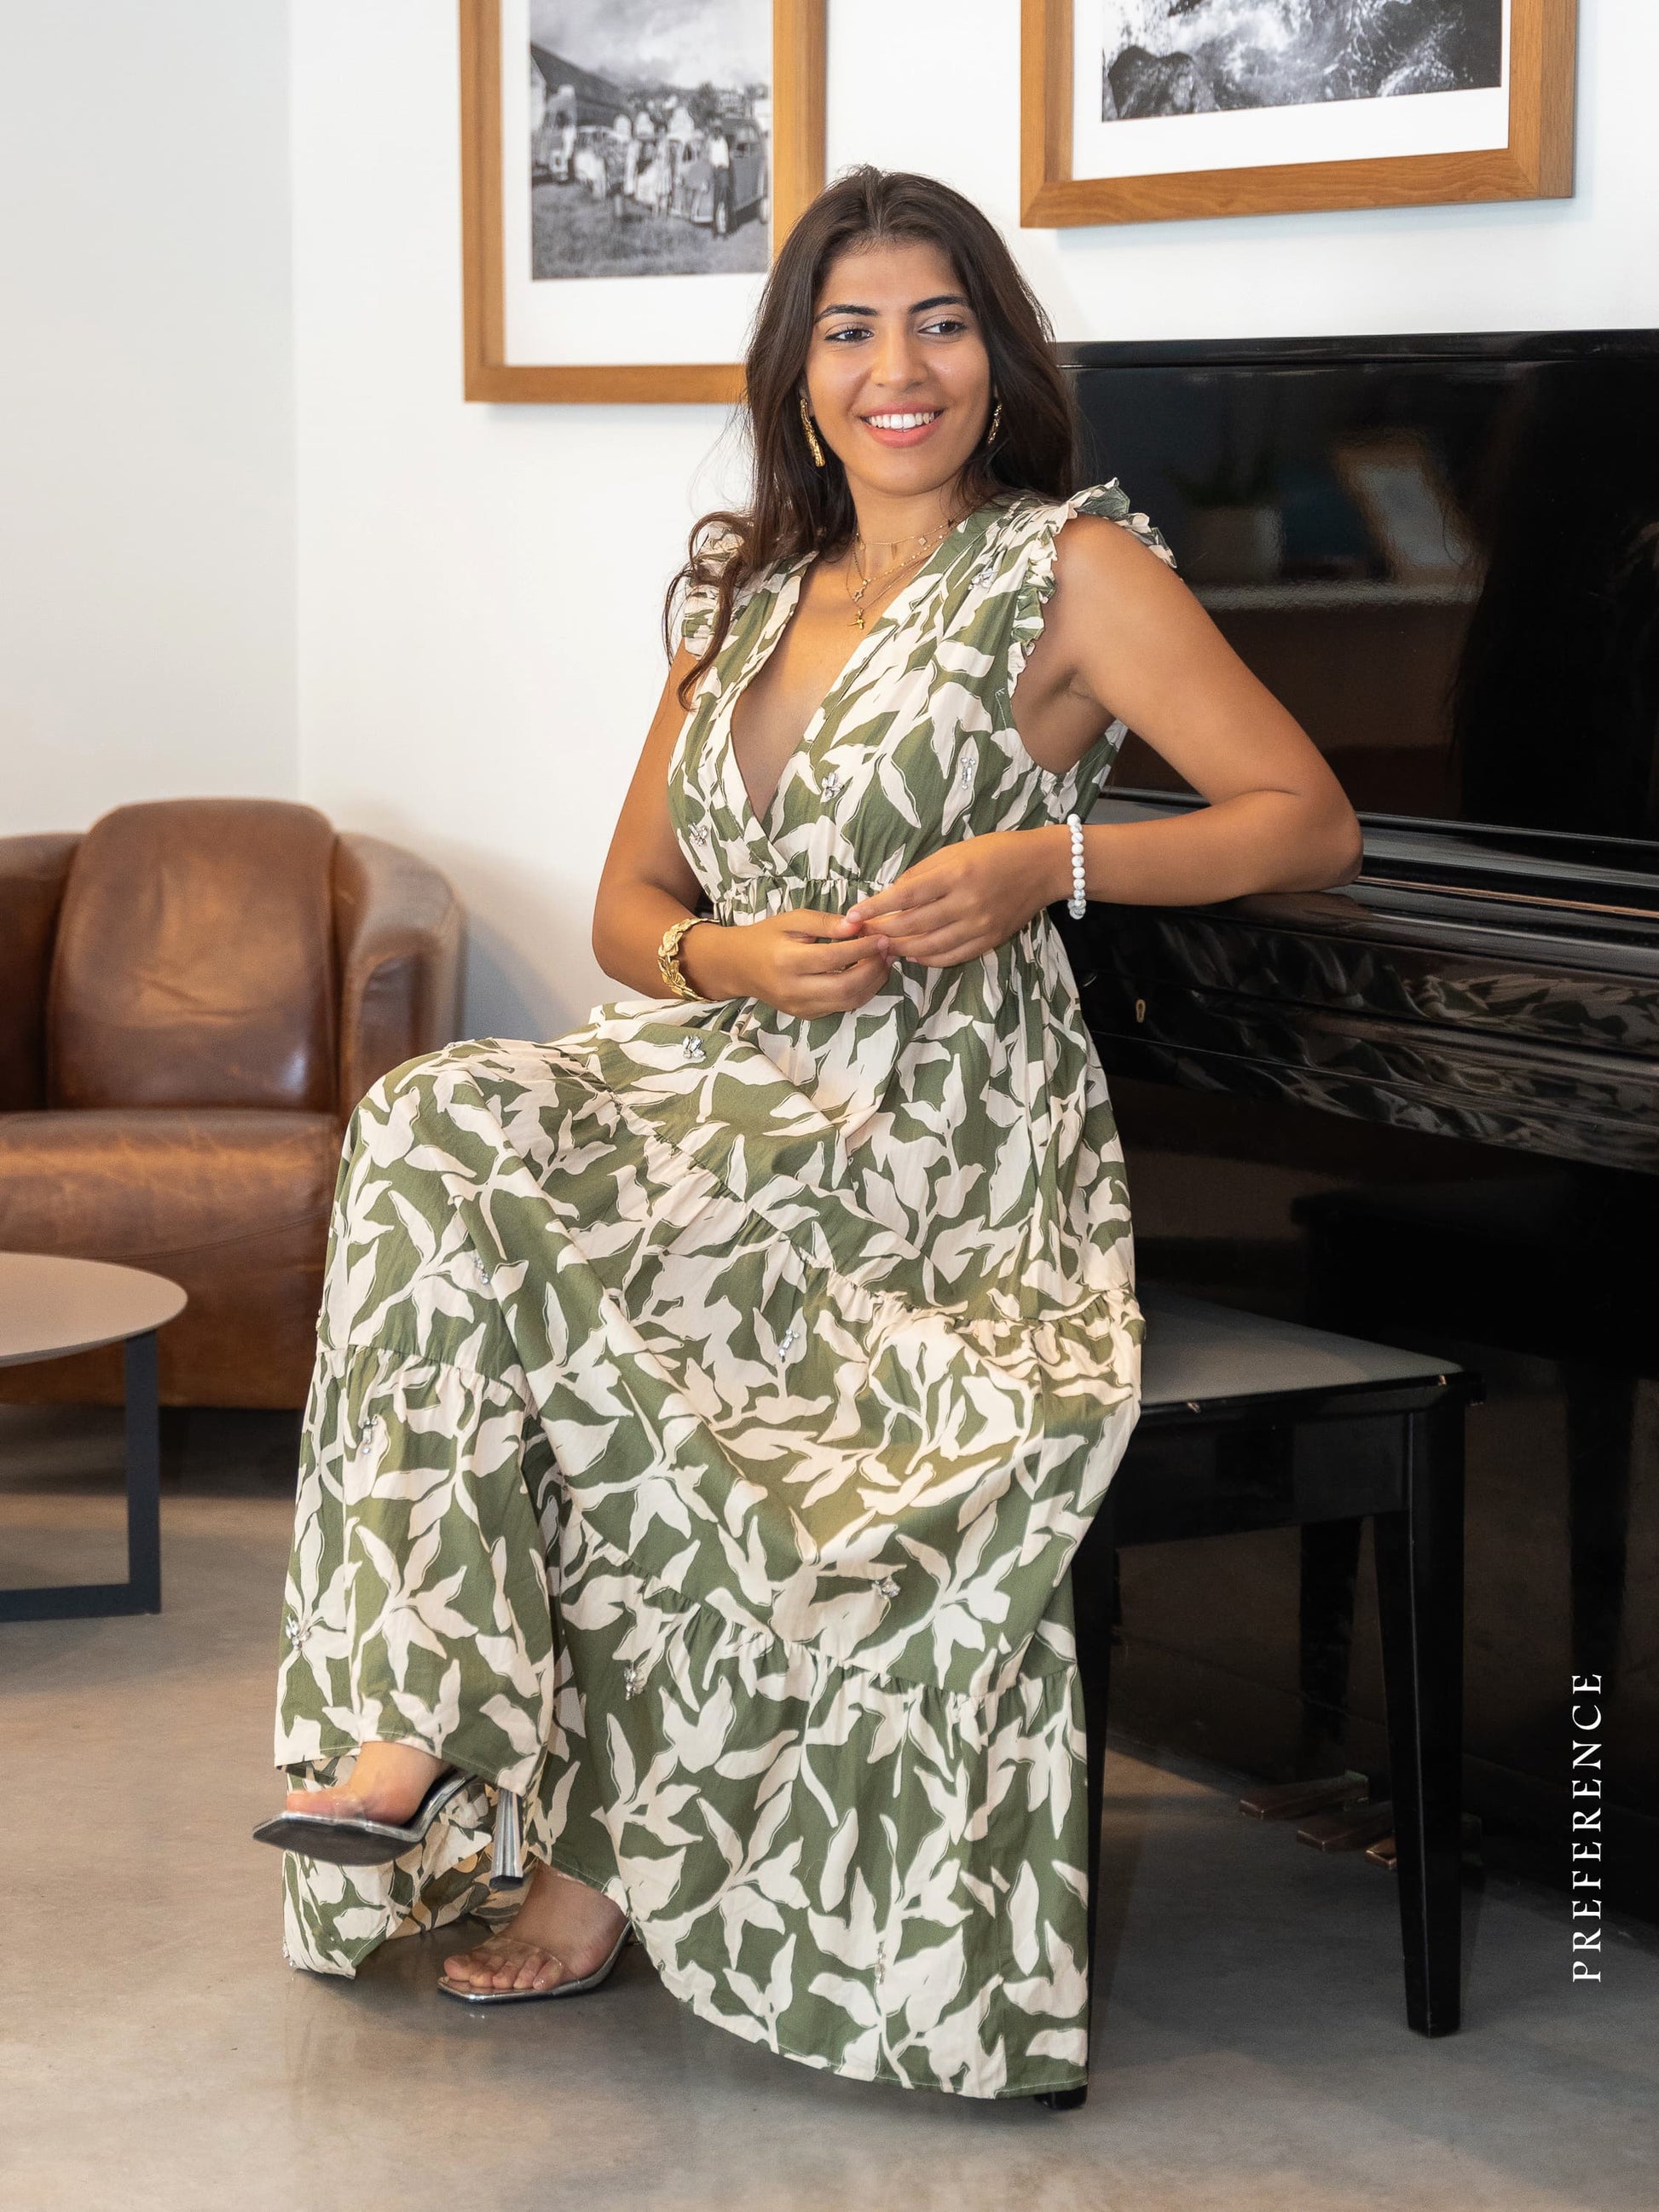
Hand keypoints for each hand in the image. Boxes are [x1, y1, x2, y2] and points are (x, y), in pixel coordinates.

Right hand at [681, 908, 892, 1018]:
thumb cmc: (766, 936)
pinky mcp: (806, 1015)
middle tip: (887, 950)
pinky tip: (867, 973)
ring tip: (883, 961)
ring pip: (848, 1001)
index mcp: (787, 961)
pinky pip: (841, 1007)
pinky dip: (860, 991)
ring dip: (872, 982)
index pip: (834, 957)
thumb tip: (857, 925)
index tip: (882, 936)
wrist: (738, 966)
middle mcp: (793, 989)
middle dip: (873, 969)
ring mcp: (800, 1007)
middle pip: (845, 987)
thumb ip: (825, 922)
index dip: (862, 948)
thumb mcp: (792, 920)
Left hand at [845, 830, 1067, 966]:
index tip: (852, 916)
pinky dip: (928, 960)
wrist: (1042, 866)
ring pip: (929, 947)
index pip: (904, 897)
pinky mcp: (989, 940)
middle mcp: (966, 902)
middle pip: (913, 926)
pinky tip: (913, 955)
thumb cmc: (994, 851)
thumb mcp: (954, 851)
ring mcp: (979, 925)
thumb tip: (891, 897)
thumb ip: (922, 874)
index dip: (875, 909)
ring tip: (883, 947)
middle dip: (882, 933)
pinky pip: (951, 957)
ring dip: (901, 950)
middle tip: (862, 935)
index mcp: (955, 874)